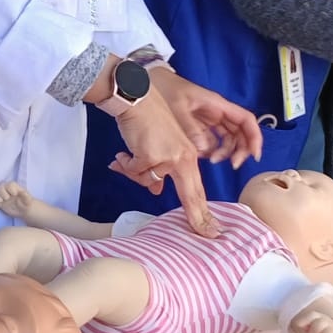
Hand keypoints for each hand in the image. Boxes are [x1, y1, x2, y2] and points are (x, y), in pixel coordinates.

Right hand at [0, 180, 34, 218]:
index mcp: (15, 188)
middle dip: (2, 192)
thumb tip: (23, 192)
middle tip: (7, 199)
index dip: (10, 188)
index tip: (14, 194)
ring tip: (1, 202)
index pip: (10, 184)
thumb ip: (26, 196)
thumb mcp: (28, 200)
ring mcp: (3, 196)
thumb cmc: (27, 203)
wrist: (24, 210)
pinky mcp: (0, 202)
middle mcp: (8, 190)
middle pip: (1, 186)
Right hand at [105, 88, 214, 235]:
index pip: (197, 190)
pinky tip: (121, 155)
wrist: (138, 99)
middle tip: (208, 233)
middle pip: (190, 195)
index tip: (211, 229)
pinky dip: (125, 164)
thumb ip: (161, 169)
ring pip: (147, 181)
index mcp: (188, 156)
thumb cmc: (148, 120)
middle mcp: (183, 158)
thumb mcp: (161, 145)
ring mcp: (168, 158)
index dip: (202, 212)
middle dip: (197, 217)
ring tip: (126, 159)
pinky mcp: (150, 156)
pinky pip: (134, 171)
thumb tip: (155, 191)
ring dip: (133, 171)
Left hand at [146, 65, 263, 168]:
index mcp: (217, 105)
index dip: (254, 137)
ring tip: (212, 161)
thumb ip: (190, 127)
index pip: (246, 120)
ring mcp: (209, 120)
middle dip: (241, 150)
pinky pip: (212, 142)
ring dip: (225, 153)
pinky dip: (211, 151)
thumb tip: (205, 150)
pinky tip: (202, 156)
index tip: (254, 155)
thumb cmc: (165, 89)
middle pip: (240, 133)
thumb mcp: (177, 107)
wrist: (147, 85)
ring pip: (228, 140)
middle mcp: (217, 113)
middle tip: (232, 165)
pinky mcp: (199, 127)